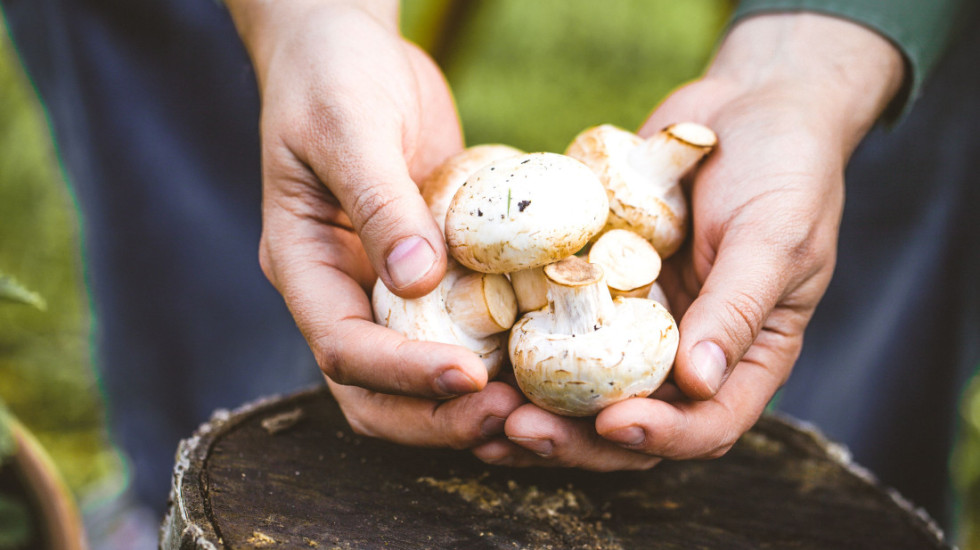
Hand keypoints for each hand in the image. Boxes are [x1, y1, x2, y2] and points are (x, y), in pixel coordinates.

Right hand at [226, 0, 525, 447]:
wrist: (350, 50)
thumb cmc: (333, 78)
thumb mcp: (349, 128)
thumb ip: (378, 201)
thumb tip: (417, 280)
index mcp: (304, 266)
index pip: (341, 348)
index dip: (401, 374)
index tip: (469, 377)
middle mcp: (342, 291)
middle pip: (375, 392)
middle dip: (437, 416)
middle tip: (510, 418)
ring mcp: (386, 287)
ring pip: (420, 374)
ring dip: (471, 402)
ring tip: (535, 407)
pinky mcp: (433, 271)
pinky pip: (461, 327)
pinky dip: (497, 353)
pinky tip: (546, 354)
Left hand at [491, 12, 904, 468]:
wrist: (746, 106)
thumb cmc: (784, 170)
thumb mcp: (774, 237)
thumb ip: (736, 308)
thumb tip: (697, 383)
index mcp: (744, 357)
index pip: (707, 425)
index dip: (661, 438)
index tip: (612, 423)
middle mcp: (686, 352)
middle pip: (632, 421)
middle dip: (577, 439)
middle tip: (519, 430)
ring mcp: (639, 322)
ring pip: (584, 388)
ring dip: (536, 408)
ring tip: (482, 412)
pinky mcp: (598, 288)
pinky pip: (558, 326)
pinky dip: (520, 347)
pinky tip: (475, 354)